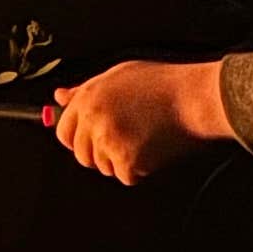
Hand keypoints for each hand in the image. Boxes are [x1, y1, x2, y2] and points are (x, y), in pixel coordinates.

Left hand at [49, 56, 235, 183]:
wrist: (192, 98)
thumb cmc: (161, 83)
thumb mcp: (117, 75)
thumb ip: (85, 89)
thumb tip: (60, 97)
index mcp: (88, 98)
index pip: (64, 131)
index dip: (77, 138)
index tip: (89, 140)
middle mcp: (93, 120)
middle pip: (82, 155)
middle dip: (99, 153)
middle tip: (124, 141)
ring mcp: (109, 141)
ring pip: (103, 167)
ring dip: (120, 161)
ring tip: (142, 138)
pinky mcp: (127, 160)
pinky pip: (125, 176)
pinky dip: (138, 170)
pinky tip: (152, 148)